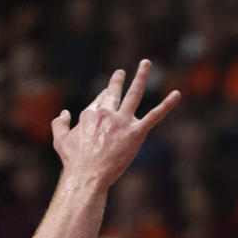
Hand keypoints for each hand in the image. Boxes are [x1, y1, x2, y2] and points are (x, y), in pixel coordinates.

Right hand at [52, 60, 180, 189]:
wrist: (87, 174)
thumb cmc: (73, 160)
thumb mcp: (60, 140)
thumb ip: (60, 123)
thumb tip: (64, 112)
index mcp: (90, 113)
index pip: (100, 100)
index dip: (103, 98)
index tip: (105, 96)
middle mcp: (107, 113)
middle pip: (114, 92)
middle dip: (118, 80)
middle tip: (121, 73)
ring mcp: (122, 122)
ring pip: (134, 94)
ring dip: (141, 76)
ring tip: (146, 63)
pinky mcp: (136, 133)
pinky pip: (154, 115)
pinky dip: (167, 104)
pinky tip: (177, 94)